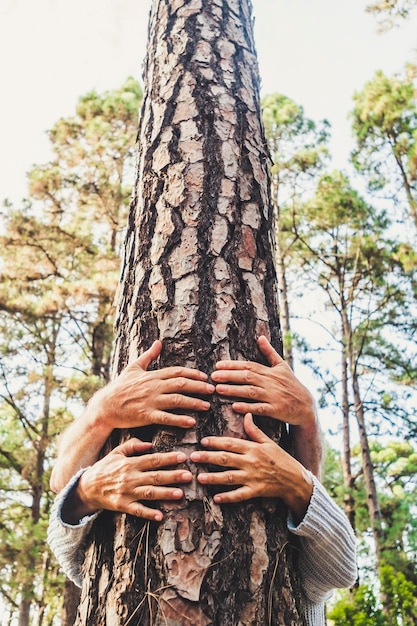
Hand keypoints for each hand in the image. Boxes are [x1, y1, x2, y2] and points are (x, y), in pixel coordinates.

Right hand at [62, 438, 192, 523]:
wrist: (86, 487)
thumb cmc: (104, 468)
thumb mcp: (116, 452)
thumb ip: (133, 445)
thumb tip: (150, 444)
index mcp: (130, 463)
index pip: (152, 460)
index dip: (168, 458)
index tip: (183, 457)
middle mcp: (130, 478)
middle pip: (155, 476)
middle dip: (173, 476)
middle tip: (189, 475)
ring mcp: (126, 493)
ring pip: (149, 493)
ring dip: (165, 493)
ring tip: (181, 493)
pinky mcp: (122, 506)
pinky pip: (137, 510)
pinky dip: (148, 514)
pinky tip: (160, 516)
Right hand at [93, 340, 214, 429]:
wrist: (105, 406)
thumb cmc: (120, 387)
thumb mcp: (133, 367)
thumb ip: (148, 355)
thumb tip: (159, 342)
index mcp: (152, 375)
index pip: (176, 372)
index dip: (192, 374)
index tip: (205, 377)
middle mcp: (153, 387)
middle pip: (181, 384)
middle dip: (199, 387)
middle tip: (212, 390)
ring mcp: (150, 401)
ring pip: (177, 400)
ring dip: (194, 402)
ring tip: (206, 405)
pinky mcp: (146, 415)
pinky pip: (166, 418)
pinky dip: (180, 420)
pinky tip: (191, 422)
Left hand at [190, 414, 312, 522]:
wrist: (295, 479)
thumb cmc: (280, 458)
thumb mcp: (268, 441)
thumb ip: (254, 430)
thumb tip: (247, 414)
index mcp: (253, 448)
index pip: (231, 443)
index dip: (216, 442)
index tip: (203, 441)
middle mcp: (251, 462)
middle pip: (226, 459)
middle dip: (208, 458)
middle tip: (193, 457)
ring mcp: (253, 477)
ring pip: (229, 477)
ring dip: (213, 478)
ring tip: (199, 478)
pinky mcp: (256, 491)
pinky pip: (240, 495)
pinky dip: (228, 497)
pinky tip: (216, 497)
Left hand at [211, 335, 315, 426]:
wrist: (306, 406)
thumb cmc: (292, 385)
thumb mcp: (282, 366)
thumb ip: (269, 352)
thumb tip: (260, 336)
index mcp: (270, 371)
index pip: (249, 366)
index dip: (233, 365)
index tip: (218, 365)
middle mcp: (271, 382)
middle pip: (248, 377)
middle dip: (229, 376)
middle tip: (213, 376)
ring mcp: (273, 396)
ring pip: (251, 392)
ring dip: (234, 390)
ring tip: (219, 389)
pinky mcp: (276, 410)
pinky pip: (260, 408)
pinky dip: (248, 407)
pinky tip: (235, 407)